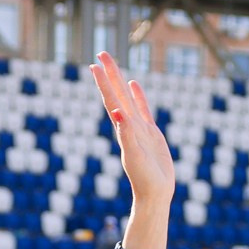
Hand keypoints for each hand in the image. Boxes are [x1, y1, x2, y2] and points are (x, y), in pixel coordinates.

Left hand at [90, 53, 172, 248]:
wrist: (154, 195)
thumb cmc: (143, 180)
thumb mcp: (134, 156)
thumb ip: (126, 134)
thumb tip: (117, 112)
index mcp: (122, 129)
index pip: (111, 100)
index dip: (103, 82)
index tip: (95, 64)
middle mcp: (127, 126)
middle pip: (116, 93)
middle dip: (109, 73)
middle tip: (101, 53)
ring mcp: (138, 128)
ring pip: (128, 98)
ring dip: (119, 81)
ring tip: (113, 65)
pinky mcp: (150, 133)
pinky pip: (142, 109)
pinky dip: (138, 96)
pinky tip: (134, 85)